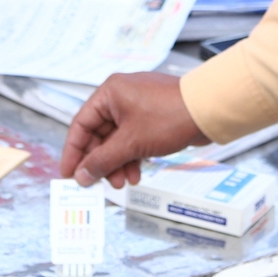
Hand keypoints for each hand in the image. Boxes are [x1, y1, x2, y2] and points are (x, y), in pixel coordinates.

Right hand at [60, 73, 208, 187]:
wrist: (208, 110)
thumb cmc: (170, 116)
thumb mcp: (131, 142)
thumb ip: (103, 160)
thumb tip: (82, 175)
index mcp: (110, 93)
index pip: (81, 125)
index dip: (74, 152)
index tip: (69, 173)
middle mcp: (120, 96)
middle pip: (99, 134)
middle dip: (101, 161)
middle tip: (100, 183)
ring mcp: (137, 106)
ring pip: (117, 139)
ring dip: (117, 162)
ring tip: (123, 182)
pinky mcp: (151, 116)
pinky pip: (133, 138)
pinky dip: (132, 156)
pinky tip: (136, 173)